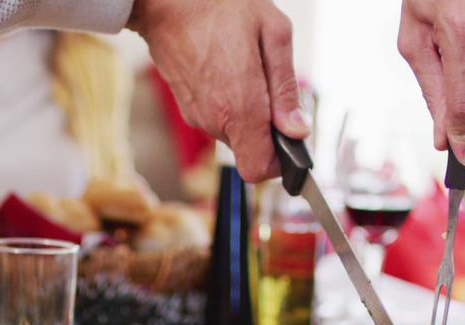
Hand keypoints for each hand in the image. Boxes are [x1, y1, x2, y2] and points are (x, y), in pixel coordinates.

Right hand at [129, 0, 309, 181]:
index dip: (279, 162)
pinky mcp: (188, 109)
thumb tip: (296, 130)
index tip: (288, 139)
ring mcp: (198, 116)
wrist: (168, 1)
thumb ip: (286, 88)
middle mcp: (215, 120)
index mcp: (239, 107)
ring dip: (249, 111)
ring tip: (246, 69)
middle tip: (269, 85)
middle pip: (251, 149)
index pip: (259, 169)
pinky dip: (230, 103)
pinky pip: (219, 118)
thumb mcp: (273, 33)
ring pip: (236, 133)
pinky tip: (229, 69)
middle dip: (267, 127)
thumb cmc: (220, 6)